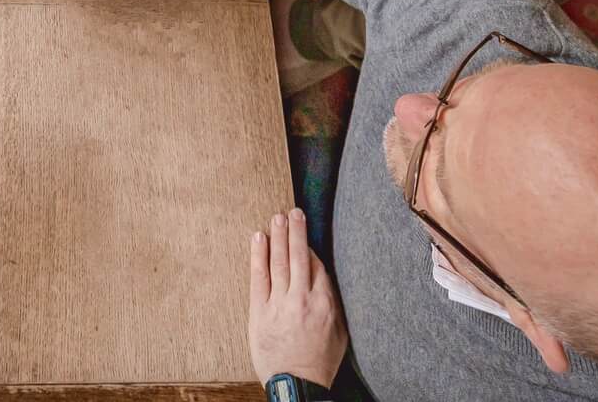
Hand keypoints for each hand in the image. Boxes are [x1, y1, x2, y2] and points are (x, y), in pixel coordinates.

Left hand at [248, 209, 346, 387]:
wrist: (297, 385)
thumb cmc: (319, 362)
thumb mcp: (339, 333)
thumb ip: (332, 303)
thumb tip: (324, 281)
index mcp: (324, 304)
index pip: (318, 266)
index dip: (311, 248)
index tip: (305, 235)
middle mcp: (302, 299)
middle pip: (299, 257)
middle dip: (296, 231)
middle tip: (293, 212)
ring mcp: (279, 304)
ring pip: (279, 262)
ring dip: (278, 237)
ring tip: (277, 217)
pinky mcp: (260, 312)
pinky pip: (258, 277)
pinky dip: (258, 256)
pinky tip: (258, 238)